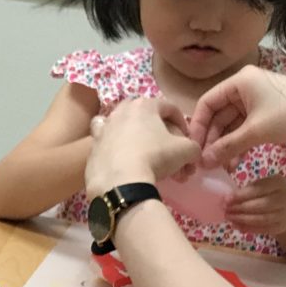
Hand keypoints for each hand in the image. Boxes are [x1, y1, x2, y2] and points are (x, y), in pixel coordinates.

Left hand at [86, 95, 200, 194]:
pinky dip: (115, 148)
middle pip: (145, 116)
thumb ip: (193, 147)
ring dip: (134, 135)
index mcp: (144, 105)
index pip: (170, 107)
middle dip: (159, 131)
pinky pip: (107, 144)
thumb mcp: (186, 150)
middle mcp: (121, 111)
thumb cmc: (155, 158)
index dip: (182, 123)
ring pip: (123, 126)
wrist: (120, 182)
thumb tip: (191, 152)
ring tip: (144, 151)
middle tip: (167, 149)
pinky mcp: (92, 146)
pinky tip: (122, 159)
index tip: (187, 140)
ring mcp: (104, 128)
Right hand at [187, 65, 285, 169]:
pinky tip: (234, 163)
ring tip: (220, 167)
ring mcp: (256, 101)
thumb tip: (204, 162)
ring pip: (232, 125)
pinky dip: (239, 145)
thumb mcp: (256, 131)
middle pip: (219, 115)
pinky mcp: (266, 114)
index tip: (193, 148)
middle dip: (212, 140)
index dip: (198, 126)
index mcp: (239, 82)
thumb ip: (228, 146)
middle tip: (205, 163)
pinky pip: (245, 129)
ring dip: (225, 146)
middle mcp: (244, 88)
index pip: (208, 103)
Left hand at [223, 175, 285, 235]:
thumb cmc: (270, 192)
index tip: (227, 198)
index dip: (242, 194)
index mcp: (279, 183)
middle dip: (241, 208)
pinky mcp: (281, 227)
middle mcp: (285, 198)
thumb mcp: (264, 185)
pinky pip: (262, 229)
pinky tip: (236, 225)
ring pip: (261, 219)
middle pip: (261, 205)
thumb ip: (250, 189)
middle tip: (226, 209)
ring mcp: (285, 214)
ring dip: (242, 219)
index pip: (259, 189)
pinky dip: (247, 228)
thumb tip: (229, 198)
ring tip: (229, 217)